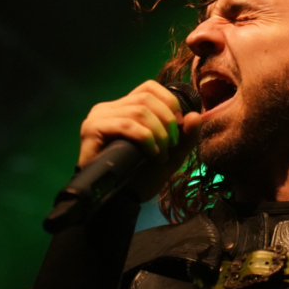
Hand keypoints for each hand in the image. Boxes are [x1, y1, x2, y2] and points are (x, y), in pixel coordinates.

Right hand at [78, 80, 200, 201]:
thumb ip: (185, 136)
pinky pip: (126, 125)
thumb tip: (196, 115)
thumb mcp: (171, 155)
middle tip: (172, 144)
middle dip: (167, 120)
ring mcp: (99, 117)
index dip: (169, 102)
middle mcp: (109, 107)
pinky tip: (152, 153)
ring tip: (162, 153)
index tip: (178, 126)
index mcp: (125, 108)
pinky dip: (146, 138)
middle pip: (146, 97)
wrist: (119, 201)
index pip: (149, 87)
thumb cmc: (140, 177)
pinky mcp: (92, 129)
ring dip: (158, 133)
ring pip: (139, 111)